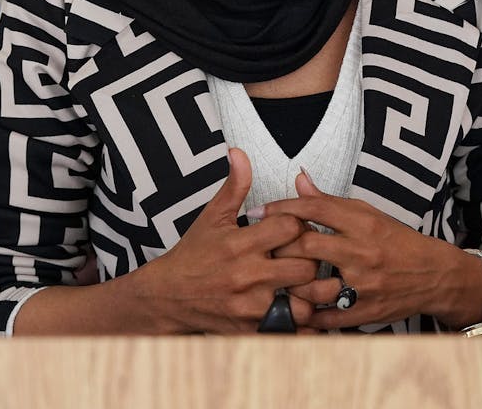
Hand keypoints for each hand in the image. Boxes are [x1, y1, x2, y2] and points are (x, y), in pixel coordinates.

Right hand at [134, 148, 319, 333]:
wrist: (168, 296)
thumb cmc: (193, 254)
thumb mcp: (211, 216)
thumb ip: (233, 185)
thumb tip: (239, 152)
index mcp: (240, 243)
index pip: (291, 226)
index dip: (299, 223)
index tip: (294, 227)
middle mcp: (248, 275)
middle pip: (306, 264)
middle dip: (312, 258)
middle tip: (307, 255)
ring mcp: (252, 305)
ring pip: (305, 300)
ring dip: (312, 292)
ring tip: (308, 283)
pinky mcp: (252, 329)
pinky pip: (293, 330)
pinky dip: (304, 322)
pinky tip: (303, 309)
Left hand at [257, 170, 481, 329]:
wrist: (435, 275)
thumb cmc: (396, 240)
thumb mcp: (366, 214)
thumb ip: (329, 201)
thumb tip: (299, 179)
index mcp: (362, 222)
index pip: (314, 208)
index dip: (281, 208)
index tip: (257, 212)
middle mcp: (362, 251)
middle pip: (306, 245)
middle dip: (278, 246)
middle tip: (261, 248)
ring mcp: (365, 284)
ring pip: (312, 285)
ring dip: (289, 283)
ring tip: (275, 278)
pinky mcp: (367, 311)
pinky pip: (327, 317)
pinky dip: (307, 313)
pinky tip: (293, 306)